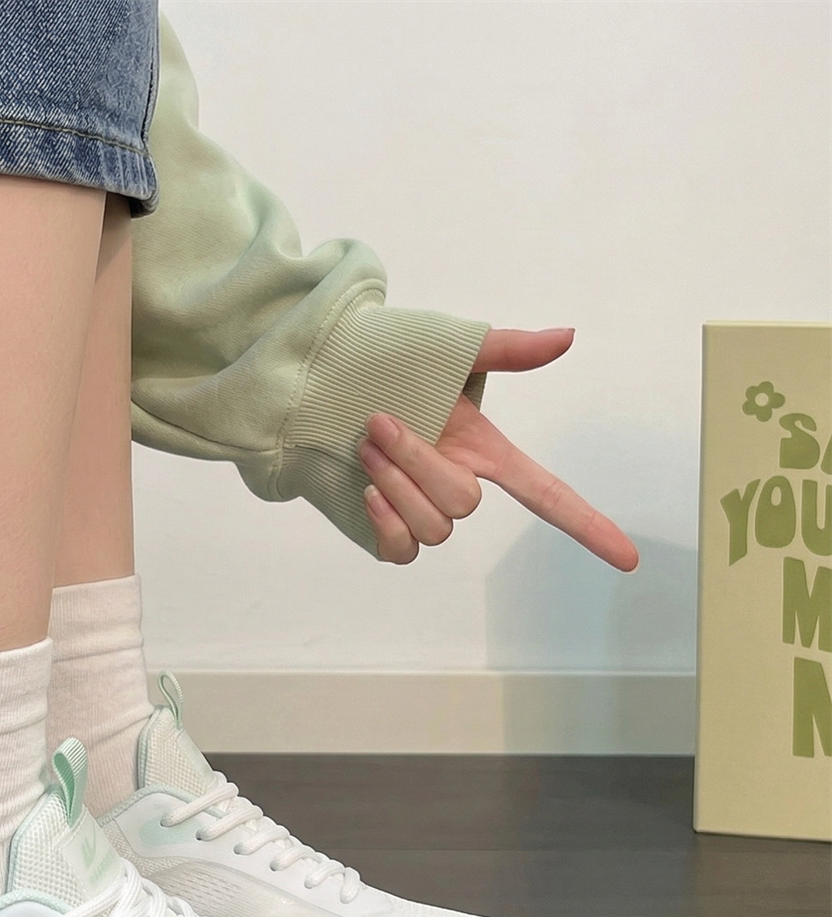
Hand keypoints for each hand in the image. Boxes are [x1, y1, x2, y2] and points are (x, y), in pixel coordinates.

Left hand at [358, 327, 638, 571]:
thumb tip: (566, 337)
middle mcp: (456, 482)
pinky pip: (402, 551)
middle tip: (377, 422)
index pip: (547, 494)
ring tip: (363, 444)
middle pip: (465, 504)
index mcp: (482, 449)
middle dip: (419, 463)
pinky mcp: (383, 529)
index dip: (587, 524)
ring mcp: (419, 510)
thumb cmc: (379, 357)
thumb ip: (506, 350)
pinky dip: (387, 524)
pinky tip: (368, 492)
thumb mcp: (447, 348)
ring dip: (395, 484)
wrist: (311, 382)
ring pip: (433, 527)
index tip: (626, 558)